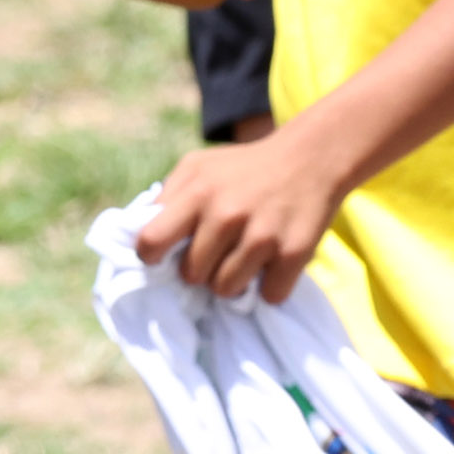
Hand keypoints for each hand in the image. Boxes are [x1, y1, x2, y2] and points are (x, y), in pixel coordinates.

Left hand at [135, 128, 347, 301]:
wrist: (312, 157)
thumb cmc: (244, 167)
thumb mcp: (198, 167)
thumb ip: (168, 198)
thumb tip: (141, 238)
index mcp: (196, 193)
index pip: (151, 241)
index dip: (152, 256)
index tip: (163, 256)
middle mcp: (226, 215)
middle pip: (191, 275)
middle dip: (200, 269)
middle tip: (217, 252)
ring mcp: (262, 236)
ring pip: (226, 290)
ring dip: (233, 281)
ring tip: (243, 258)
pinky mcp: (294, 253)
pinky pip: (269, 295)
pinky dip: (270, 287)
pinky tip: (273, 264)